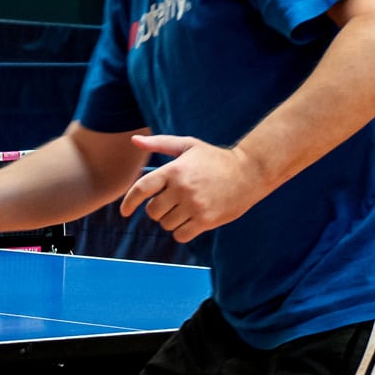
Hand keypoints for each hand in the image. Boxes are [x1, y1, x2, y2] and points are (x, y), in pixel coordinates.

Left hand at [119, 134, 268, 242]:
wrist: (250, 172)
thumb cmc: (215, 159)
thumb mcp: (188, 145)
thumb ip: (160, 143)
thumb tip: (134, 140)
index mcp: (174, 170)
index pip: (141, 188)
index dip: (129, 202)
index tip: (125, 212)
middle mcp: (182, 188)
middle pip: (152, 211)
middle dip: (156, 210)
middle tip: (171, 203)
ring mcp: (195, 205)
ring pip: (166, 224)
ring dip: (170, 220)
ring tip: (185, 209)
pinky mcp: (206, 220)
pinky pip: (180, 235)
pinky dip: (181, 231)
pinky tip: (191, 221)